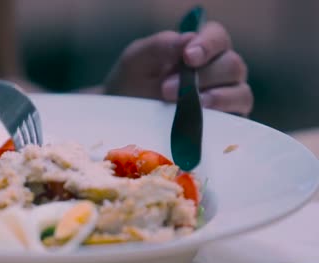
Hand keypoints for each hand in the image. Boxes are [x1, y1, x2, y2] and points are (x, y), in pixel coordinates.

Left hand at [104, 22, 252, 115]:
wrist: (123, 119)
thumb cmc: (131, 84)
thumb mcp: (136, 61)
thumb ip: (160, 46)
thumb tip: (188, 39)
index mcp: (201, 48)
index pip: (217, 37)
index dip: (208, 44)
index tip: (188, 57)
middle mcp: (220, 70)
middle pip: (232, 65)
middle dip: (201, 77)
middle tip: (166, 90)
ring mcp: (227, 98)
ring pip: (240, 93)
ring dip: (214, 99)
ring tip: (182, 106)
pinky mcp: (226, 124)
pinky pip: (236, 120)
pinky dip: (220, 119)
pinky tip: (198, 121)